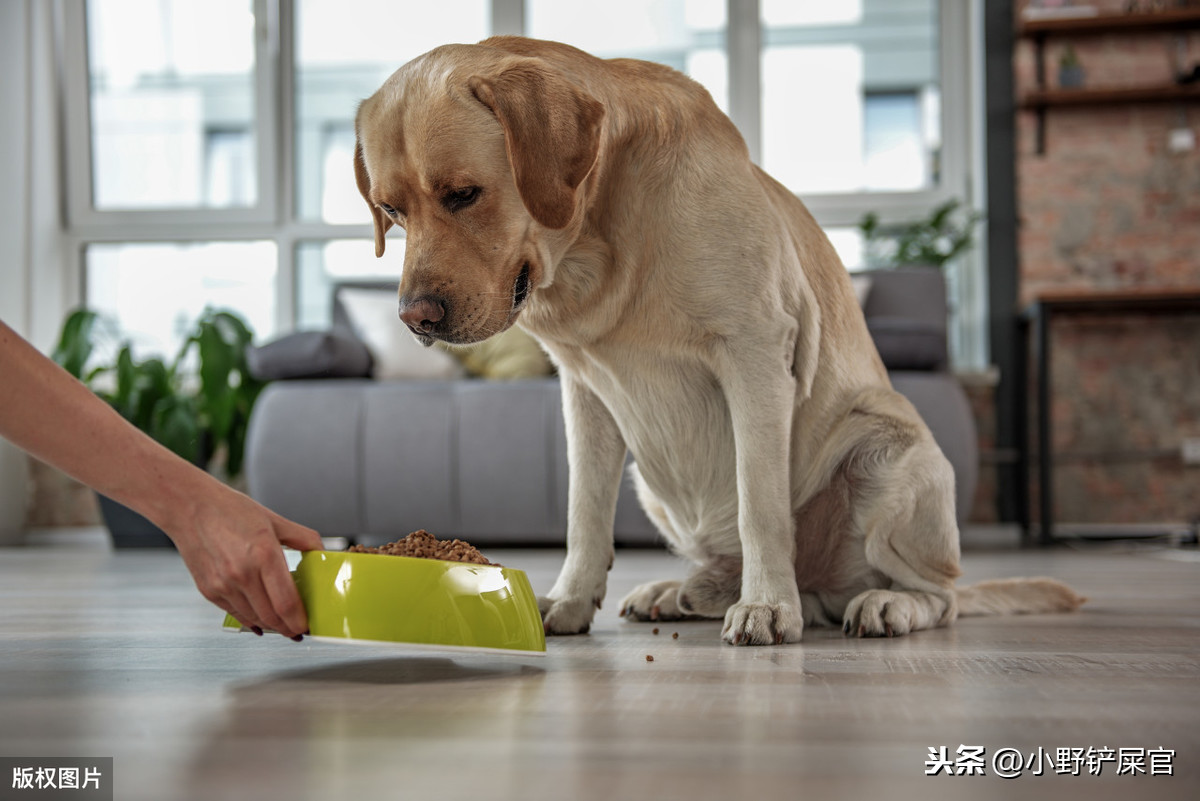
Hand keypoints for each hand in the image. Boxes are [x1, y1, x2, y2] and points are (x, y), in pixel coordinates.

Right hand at [166, 483, 323, 639]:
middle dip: (289, 628)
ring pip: (254, 619)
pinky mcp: (209, 590)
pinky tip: (261, 619)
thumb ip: (303, 538)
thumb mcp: (274, 520)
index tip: (308, 625)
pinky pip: (236, 613)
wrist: (189, 507)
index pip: (286, 603)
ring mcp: (223, 585)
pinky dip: (251, 619)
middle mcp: (242, 574)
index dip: (300, 620)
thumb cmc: (230, 510)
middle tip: (299, 629)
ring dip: (271, 626)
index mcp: (264, 554)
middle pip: (272, 616)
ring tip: (283, 623)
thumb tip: (322, 552)